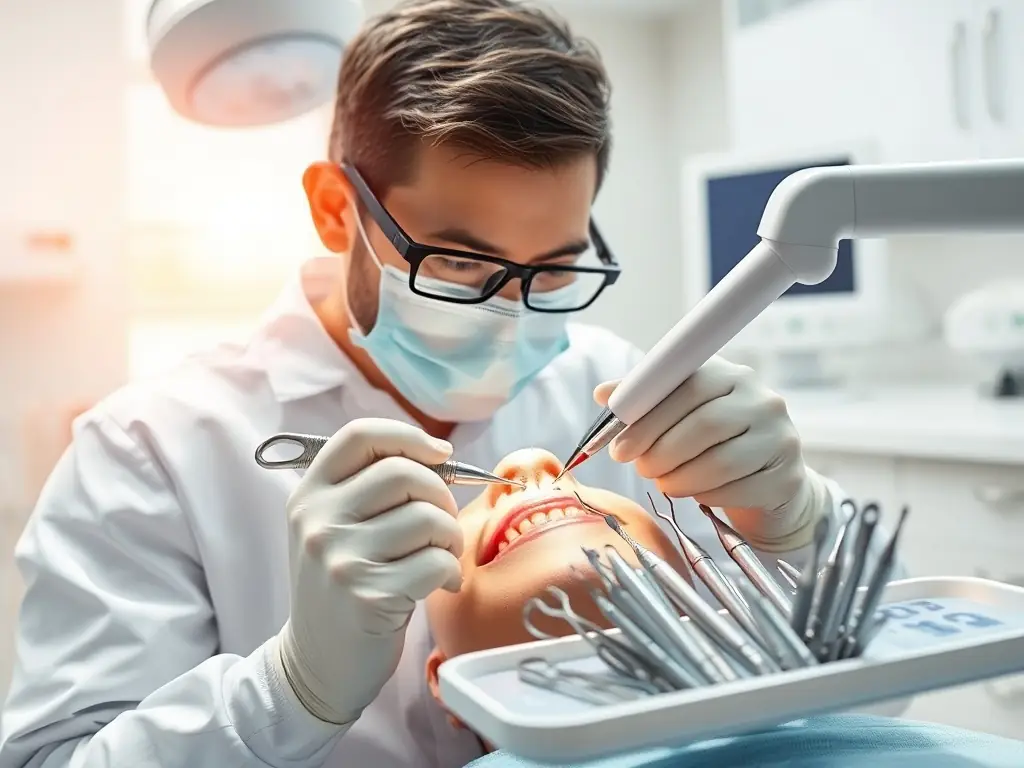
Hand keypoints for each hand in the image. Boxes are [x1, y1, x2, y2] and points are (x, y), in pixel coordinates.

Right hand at [276, 418, 462, 724]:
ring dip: (450, 537)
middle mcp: (318, 521)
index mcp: (309, 495)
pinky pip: (435, 562)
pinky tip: (439, 584)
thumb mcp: (333, 528)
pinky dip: (449, 572)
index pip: (361, 436)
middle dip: (441, 495)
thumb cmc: (341, 587)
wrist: (316, 664)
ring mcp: (340, 558)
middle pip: (403, 473)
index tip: (440, 455)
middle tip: (442, 524)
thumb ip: (369, 489)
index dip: (408, 437)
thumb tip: (440, 456)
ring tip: (441, 557)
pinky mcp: (368, 595)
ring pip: (427, 518)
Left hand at [595, 356, 830, 551]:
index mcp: (731, 376)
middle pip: (704, 424)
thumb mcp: (680, 415)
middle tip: (641, 469)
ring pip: (719, 462)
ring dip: (679, 478)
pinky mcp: (788, 477)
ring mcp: (781, 438)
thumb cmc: (714, 443)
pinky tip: (697, 493)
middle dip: (661, 452)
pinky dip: (705, 495)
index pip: (688, 386)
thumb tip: (603, 393)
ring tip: (664, 482)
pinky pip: (737, 490)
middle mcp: (763, 400)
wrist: (769, 480)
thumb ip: (645, 401)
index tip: (619, 445)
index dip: (647, 417)